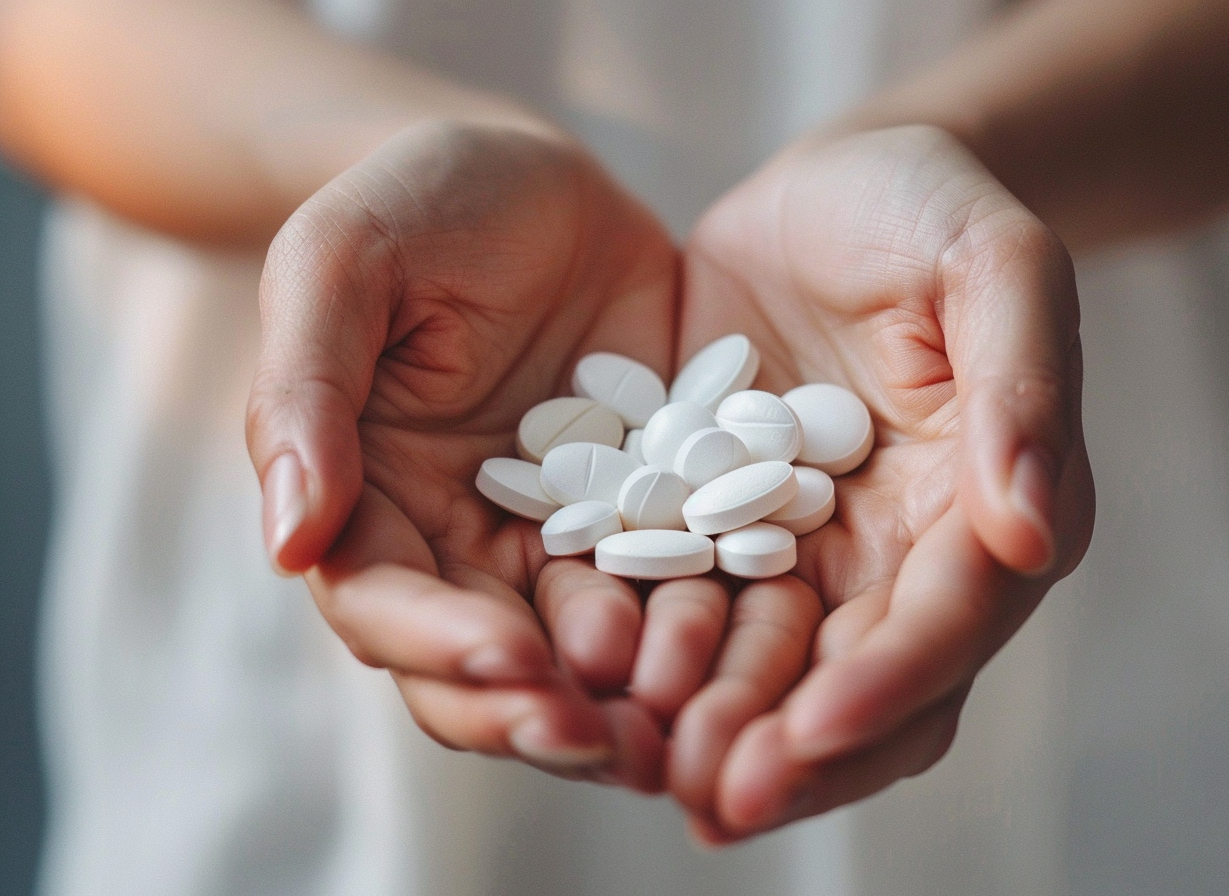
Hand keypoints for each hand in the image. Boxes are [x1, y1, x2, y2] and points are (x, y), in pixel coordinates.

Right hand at [246, 121, 690, 788]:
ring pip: (585, 650)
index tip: (512, 661)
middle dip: (540, 711)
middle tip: (611, 742)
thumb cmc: (417, 203)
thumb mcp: (343, 266)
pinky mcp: (647, 514)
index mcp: (370, 502)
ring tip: (687, 730)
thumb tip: (287, 544)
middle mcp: (461, 542)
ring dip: (630, 700)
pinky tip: (749, 650)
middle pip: (486, 662)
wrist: (534, 178)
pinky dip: (704, 625)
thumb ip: (305, 396)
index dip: (440, 645)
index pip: (387, 606)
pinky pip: (675, 583)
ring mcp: (558, 537)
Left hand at [664, 125, 1094, 839]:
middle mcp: (897, 554)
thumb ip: (1024, 384)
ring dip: (711, 725)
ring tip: (641, 766)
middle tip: (711, 796)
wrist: (836, 189)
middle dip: (788, 747)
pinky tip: (592, 688)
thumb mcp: (993, 263)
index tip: (809, 731)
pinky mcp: (720, 526)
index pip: (945, 622)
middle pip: (853, 679)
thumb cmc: (928, 208)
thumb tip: (1030, 533)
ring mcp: (805, 549)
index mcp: (981, 510)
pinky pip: (685, 605)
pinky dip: (646, 653)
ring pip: (765, 667)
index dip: (887, 684)